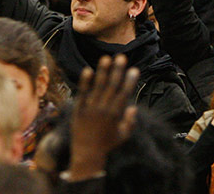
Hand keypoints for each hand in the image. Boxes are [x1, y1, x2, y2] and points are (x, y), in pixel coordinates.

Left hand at [69, 55, 138, 180]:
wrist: (87, 155)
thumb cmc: (107, 146)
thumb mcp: (123, 136)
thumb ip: (129, 122)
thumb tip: (133, 107)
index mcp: (115, 115)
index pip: (124, 93)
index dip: (129, 80)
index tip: (134, 69)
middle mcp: (103, 110)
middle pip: (112, 86)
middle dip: (117, 70)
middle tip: (121, 57)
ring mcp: (90, 109)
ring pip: (98, 87)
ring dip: (102, 71)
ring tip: (106, 58)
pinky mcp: (78, 110)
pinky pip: (82, 93)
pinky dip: (85, 82)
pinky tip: (88, 70)